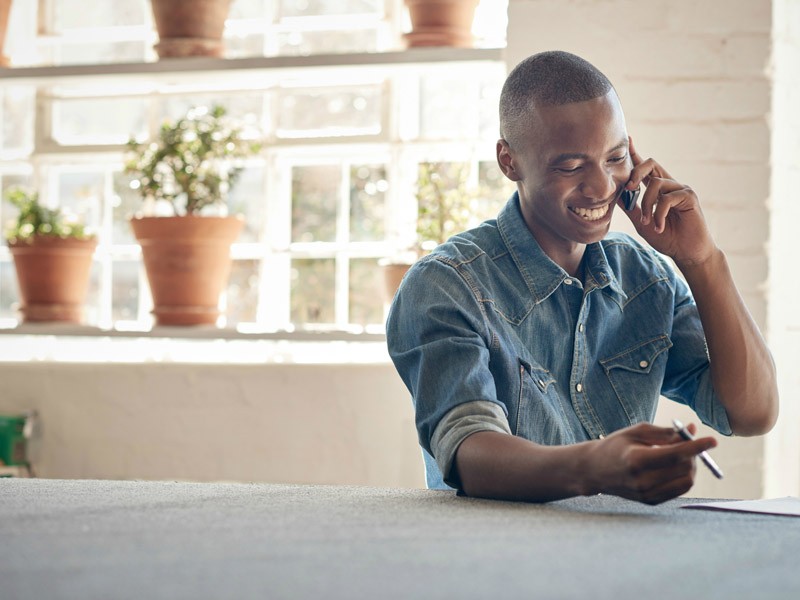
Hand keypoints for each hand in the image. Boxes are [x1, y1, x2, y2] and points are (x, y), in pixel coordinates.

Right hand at [583, 422, 716, 504]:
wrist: (594, 470)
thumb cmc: (616, 445)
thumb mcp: (637, 431)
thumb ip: (666, 432)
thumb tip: (692, 430)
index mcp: (636, 460)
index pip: (675, 454)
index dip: (697, 446)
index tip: (713, 439)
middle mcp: (642, 481)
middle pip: (684, 468)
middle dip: (693, 453)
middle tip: (687, 442)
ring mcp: (647, 494)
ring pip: (686, 481)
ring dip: (690, 466)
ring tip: (679, 455)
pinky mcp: (650, 501)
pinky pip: (679, 489)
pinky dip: (683, 476)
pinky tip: (673, 466)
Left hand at [619, 138, 717, 267]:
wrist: (686, 252)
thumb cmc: (666, 237)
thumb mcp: (641, 221)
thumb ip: (630, 207)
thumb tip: (614, 194)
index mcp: (659, 189)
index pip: (646, 168)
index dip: (636, 153)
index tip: (627, 139)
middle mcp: (670, 185)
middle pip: (651, 164)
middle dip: (636, 172)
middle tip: (629, 188)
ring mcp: (681, 189)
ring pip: (656, 184)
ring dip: (647, 205)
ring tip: (648, 222)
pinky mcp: (689, 197)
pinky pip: (667, 198)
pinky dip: (659, 214)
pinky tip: (660, 227)